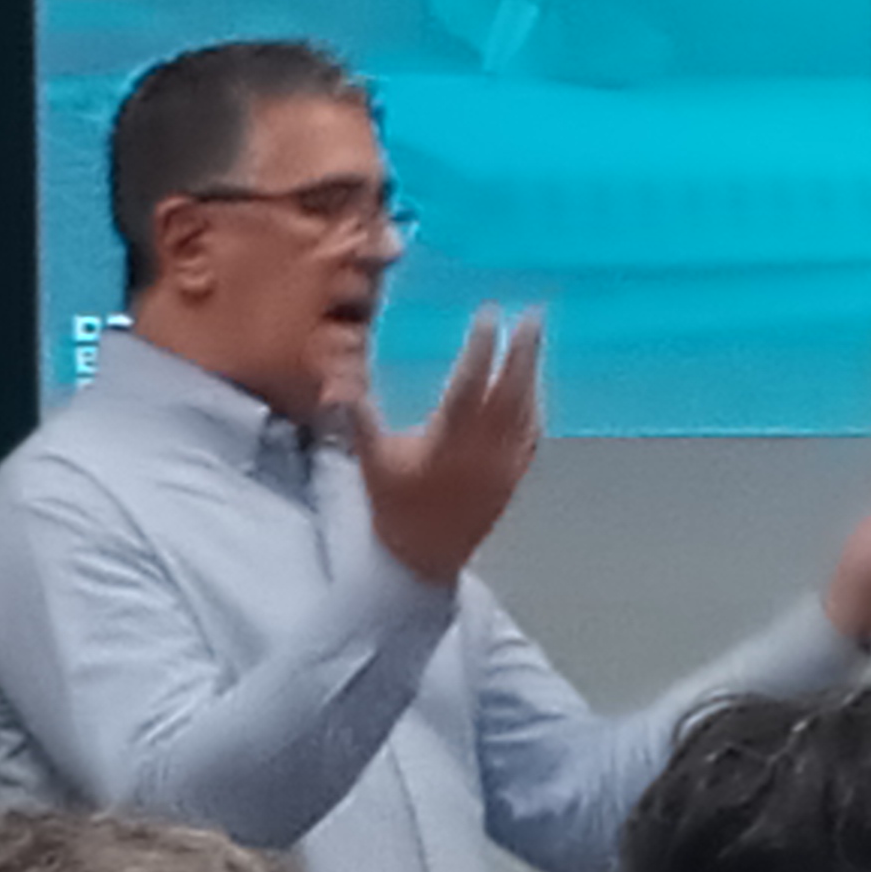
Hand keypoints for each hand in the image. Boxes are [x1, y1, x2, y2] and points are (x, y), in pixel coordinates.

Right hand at [348, 309, 545, 587]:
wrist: (422, 558)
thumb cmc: (394, 504)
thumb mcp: (372, 458)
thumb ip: (358, 415)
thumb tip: (336, 380)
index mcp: (447, 443)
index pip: (470, 384)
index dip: (482, 348)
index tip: (491, 314)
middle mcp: (482, 452)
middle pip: (511, 392)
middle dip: (524, 351)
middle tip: (534, 315)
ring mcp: (503, 466)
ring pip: (526, 410)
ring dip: (532, 372)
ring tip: (533, 336)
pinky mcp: (513, 477)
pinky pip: (531, 433)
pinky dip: (533, 403)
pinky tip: (532, 384)